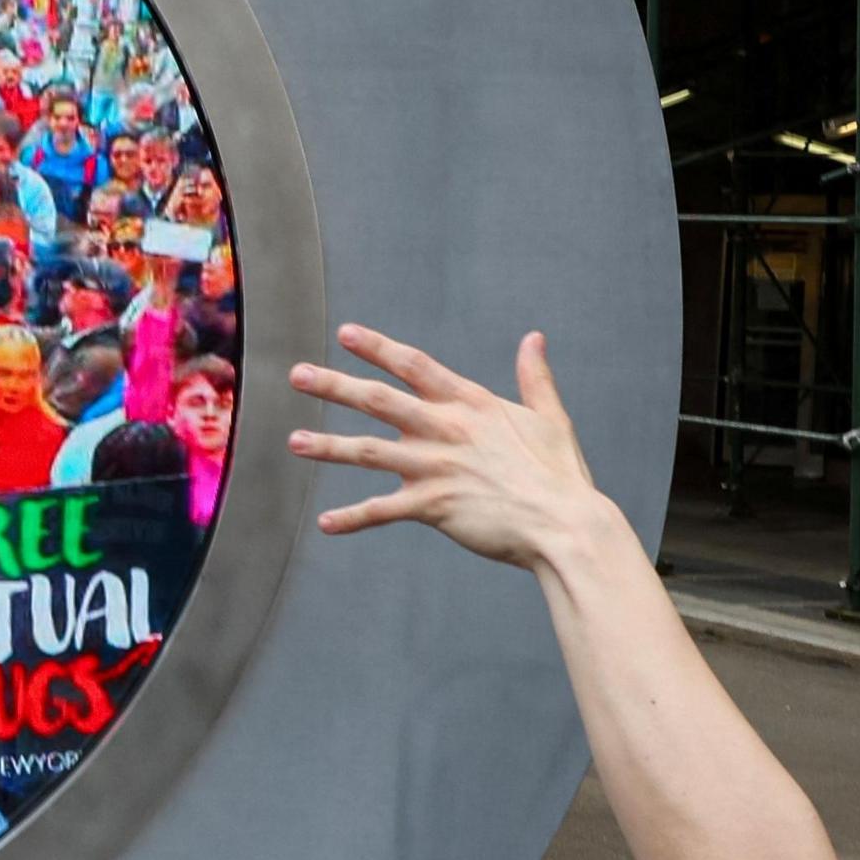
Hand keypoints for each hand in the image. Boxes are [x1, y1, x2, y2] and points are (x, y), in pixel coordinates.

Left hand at [283, 327, 608, 571]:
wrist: (566, 524)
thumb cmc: (560, 474)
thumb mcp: (551, 417)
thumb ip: (535, 378)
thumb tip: (534, 338)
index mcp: (471, 403)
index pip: (414, 365)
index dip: (378, 348)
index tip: (344, 334)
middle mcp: (446, 428)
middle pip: (378, 400)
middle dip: (334, 386)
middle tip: (297, 374)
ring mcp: (435, 466)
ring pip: (368, 452)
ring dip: (328, 447)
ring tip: (293, 443)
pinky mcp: (432, 505)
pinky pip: (381, 511)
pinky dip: (352, 518)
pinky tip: (325, 524)